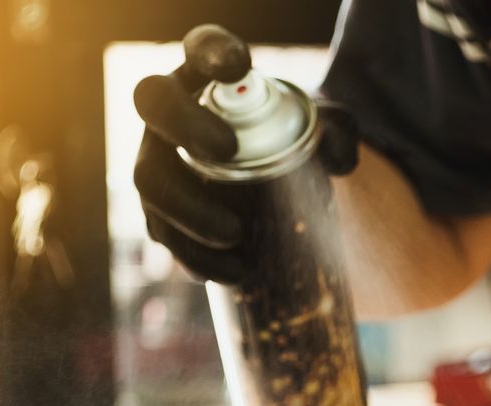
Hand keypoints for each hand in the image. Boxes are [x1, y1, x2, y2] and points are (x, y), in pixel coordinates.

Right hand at [133, 24, 358, 283]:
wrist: (273, 186)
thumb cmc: (293, 142)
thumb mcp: (326, 131)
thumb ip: (339, 132)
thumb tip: (338, 159)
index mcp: (210, 81)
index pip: (202, 48)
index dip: (211, 50)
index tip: (239, 64)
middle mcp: (172, 116)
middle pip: (153, 103)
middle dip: (184, 125)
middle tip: (226, 151)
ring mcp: (159, 163)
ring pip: (150, 180)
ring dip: (188, 210)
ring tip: (236, 235)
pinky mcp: (163, 215)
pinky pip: (164, 235)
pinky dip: (197, 258)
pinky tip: (234, 273)